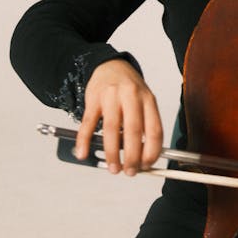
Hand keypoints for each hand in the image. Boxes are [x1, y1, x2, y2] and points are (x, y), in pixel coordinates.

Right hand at [74, 59, 163, 175]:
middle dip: (132, 156)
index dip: (152, 151)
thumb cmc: (129, 90)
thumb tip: (142, 159)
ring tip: (113, 168)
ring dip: (112, 152)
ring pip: (112, 128)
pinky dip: (84, 140)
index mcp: (148, 99)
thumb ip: (144, 126)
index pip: (154, 129)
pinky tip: (83, 153)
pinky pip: (88, 122)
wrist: (110, 66)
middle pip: (134, 130)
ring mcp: (111, 96)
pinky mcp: (93, 98)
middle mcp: (131, 96)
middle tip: (130, 171)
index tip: (148, 165)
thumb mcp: (144, 102)